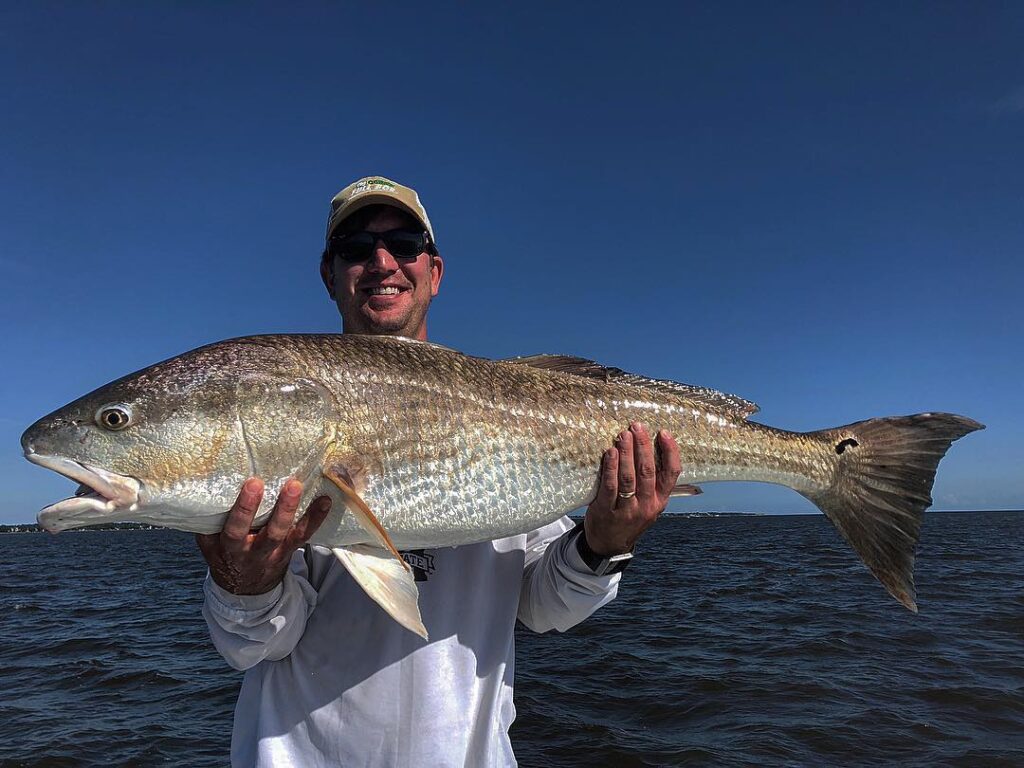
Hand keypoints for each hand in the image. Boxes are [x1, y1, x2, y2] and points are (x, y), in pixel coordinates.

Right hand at [196, 477, 331, 594]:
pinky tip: (325, 500)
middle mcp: (255, 552)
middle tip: (290, 484)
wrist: (244, 588)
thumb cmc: (225, 555)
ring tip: (302, 487)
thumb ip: (207, 523)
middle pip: (271, 533)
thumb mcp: (209, 545)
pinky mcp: (290, 549)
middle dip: (280, 509)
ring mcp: (275, 552)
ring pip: (289, 533)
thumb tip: (206, 489)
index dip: (245, 509)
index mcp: (231, 549)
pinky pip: (304, 535)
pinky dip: (316, 518)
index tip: (254, 484)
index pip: (236, 530)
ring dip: (298, 510)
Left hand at [583, 423, 681, 555]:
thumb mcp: (648, 504)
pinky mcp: (606, 511)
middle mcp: (647, 505)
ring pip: (628, 478)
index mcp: (660, 500)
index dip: (670, 451)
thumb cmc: (630, 516)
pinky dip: (611, 468)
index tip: (663, 433)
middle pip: (648, 471)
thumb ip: (652, 483)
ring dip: (626, 453)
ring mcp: (627, 510)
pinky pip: (610, 486)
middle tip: (637, 426)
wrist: (609, 544)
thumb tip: (651, 447)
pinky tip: (610, 453)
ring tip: (623, 435)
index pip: (672, 473)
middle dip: (642, 446)